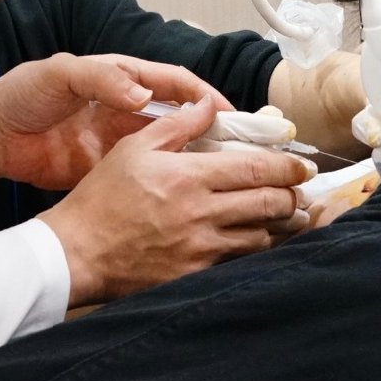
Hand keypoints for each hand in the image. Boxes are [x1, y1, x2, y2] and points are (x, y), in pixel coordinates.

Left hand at [0, 53, 226, 191]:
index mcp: (125, 78)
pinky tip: (190, 199)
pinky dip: (173, 184)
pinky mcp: (111, 169)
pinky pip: (149, 175)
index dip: (207, 98)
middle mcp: (130, 108)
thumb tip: (141, 93)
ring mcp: (121, 141)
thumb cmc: (23, 92)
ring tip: (228, 180)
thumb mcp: (61, 74)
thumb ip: (102, 79)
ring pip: (173, 149)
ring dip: (200, 161)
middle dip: (216, 132)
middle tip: (244, 152)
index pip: (178, 85)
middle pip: (184, 118)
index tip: (231, 116)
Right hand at [38, 97, 312, 306]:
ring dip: (282, 225)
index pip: (255, 169)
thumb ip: (178, 125)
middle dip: (293, 196)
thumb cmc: (103, 197)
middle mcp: (201, 214)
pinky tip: (262, 242)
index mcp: (189, 177)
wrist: (77, 252)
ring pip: (260, 236)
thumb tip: (208, 105)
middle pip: (269, 204)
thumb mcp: (135, 148)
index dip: (287, 167)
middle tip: (302, 190)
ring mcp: (200, 250)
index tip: (303, 165)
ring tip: (293, 217)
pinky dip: (257, 250)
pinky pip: (238, 262)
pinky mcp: (194, 276)